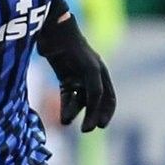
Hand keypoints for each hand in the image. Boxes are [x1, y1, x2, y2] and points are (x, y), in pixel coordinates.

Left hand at [39, 17, 116, 131]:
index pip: (109, 98)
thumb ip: (95, 93)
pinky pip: (67, 96)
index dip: (107, 113)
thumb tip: (93, 114)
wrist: (55, 34)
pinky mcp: (63, 77)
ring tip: (65, 121)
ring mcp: (77, 77)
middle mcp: (91, 76)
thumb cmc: (76, 52)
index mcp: (102, 73)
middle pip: (94, 102)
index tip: (100, 126)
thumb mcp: (91, 72)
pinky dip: (65, 106)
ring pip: (78, 101)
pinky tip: (62, 117)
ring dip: (74, 112)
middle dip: (90, 116)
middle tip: (85, 130)